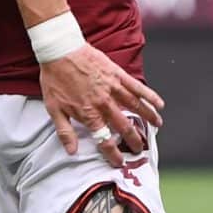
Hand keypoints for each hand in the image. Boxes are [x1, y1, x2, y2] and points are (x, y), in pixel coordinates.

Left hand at [39, 46, 164, 166]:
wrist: (59, 50)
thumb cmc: (55, 79)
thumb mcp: (53, 108)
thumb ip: (65, 131)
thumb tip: (72, 151)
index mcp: (89, 114)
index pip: (104, 139)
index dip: (113, 153)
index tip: (119, 162)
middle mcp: (104, 103)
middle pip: (124, 126)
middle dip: (134, 140)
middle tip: (140, 149)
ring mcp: (112, 88)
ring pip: (135, 106)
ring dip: (148, 118)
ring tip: (157, 126)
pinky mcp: (117, 74)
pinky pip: (136, 86)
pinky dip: (149, 95)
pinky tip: (159, 103)